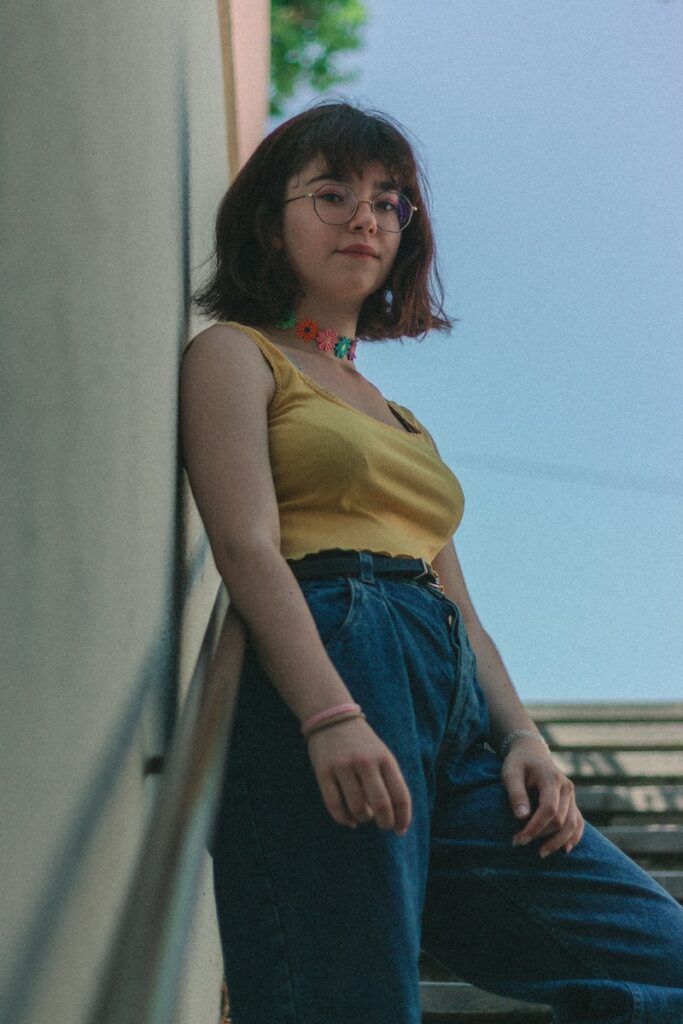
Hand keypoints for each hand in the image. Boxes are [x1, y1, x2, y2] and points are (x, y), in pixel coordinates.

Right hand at [306, 717, 411, 835]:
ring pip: (357, 807)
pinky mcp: (323, 772)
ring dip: (364, 818)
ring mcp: (343, 766)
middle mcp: (365, 762)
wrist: (332, 717)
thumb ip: (390, 781)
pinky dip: (344, 819)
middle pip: (381, 804)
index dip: (403, 818)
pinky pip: (334, 805)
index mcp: (385, 758)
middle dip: (385, 823)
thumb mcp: (382, 754)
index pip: (400, 795)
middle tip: (384, 827)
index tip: (400, 830)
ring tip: (365, 817)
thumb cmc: (362, 744)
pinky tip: (350, 821)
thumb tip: (395, 817)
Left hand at [501, 737, 583, 857]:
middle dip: (541, 835)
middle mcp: (567, 788)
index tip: (519, 839)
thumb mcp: (511, 773)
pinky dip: (574, 837)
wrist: (531, 752)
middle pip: (560, 820)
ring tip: (540, 853)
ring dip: (557, 842)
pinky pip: (579, 823)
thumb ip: (516, 793)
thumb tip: (522, 817)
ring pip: (572, 825)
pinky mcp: (572, 803)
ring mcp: (572, 796)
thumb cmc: (518, 763)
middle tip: (518, 842)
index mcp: (552, 778)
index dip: (535, 827)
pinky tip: (565, 850)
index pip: (549, 809)